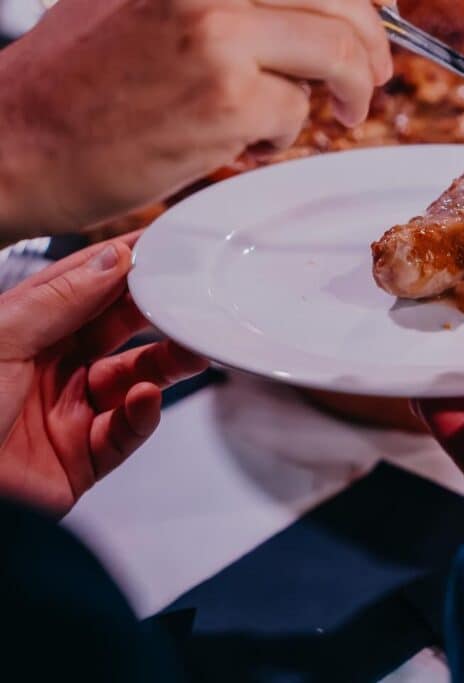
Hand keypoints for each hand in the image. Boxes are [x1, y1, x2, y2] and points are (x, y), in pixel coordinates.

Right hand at [0, 0, 391, 239]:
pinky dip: (284, 135)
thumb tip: (313, 11)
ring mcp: (218, 34)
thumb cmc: (82, 77)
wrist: (22, 140)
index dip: (357, 2)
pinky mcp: (227, 100)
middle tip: (374, 76)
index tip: (372, 23)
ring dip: (349, 90)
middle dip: (372, 43)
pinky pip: (296, 115)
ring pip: (336, 53)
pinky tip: (245, 141)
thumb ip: (230, 2)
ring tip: (335, 113)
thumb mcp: (147, 1)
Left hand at [0, 235, 207, 514]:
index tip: (159, 248)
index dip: (119, 266)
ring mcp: (66, 414)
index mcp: (21, 332)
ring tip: (189, 350)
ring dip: (165, 364)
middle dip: (154, 314)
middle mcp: (46, 369)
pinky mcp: (82, 459)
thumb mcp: (0, 338)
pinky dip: (143, 414)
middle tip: (187, 298)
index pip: (80, 288)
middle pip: (116, 332)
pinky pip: (127, 432)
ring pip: (134, 380)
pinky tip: (145, 398)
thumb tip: (110, 261)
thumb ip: (59, 299)